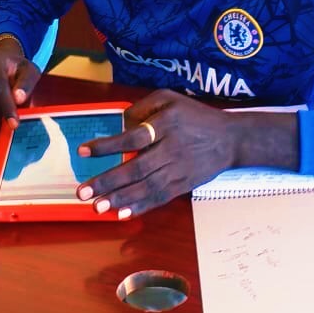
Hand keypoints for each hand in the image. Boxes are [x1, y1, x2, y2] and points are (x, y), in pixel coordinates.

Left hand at [75, 90, 296, 218]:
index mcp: (166, 124)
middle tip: (83, 192)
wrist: (231, 139)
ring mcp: (179, 170)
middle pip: (137, 168)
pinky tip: (123, 213)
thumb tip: (121, 123)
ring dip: (120, 199)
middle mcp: (172, 149)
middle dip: (108, 181)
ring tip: (97, 207)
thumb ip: (143, 106)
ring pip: (147, 187)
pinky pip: (160, 198)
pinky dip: (141, 207)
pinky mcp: (184, 185)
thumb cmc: (194, 116)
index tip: (82, 152)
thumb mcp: (170, 99)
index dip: (107, 146)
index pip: (133, 137)